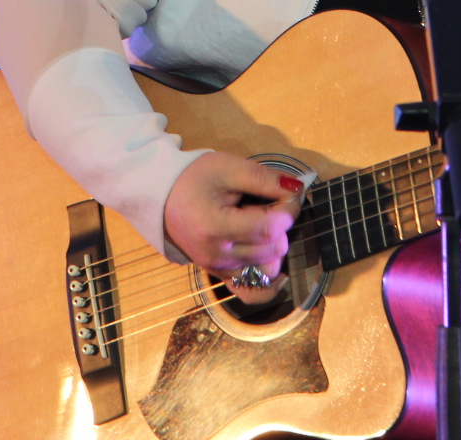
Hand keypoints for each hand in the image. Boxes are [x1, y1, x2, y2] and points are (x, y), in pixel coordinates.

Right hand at [163, 152, 303, 295]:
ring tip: (262, 225)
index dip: (288, 211)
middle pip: (272, 249)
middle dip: (282, 226)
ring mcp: (219, 270)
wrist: (163, 198)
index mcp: (216, 227)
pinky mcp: (221, 276)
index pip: (269, 228)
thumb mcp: (229, 168)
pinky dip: (269, 282)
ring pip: (268, 269)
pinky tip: (277, 269)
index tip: (289, 194)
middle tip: (271, 205)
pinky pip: (252, 292)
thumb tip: (297, 189)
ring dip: (276, 246)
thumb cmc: (194, 179)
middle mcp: (217, 256)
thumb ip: (265, 179)